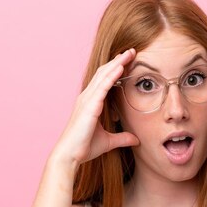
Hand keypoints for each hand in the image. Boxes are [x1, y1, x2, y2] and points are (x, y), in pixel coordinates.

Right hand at [49, 48, 138, 169]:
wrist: (70, 155)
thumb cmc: (84, 148)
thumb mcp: (109, 141)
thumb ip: (122, 138)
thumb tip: (136, 140)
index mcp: (90, 102)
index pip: (104, 80)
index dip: (115, 69)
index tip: (128, 61)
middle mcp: (87, 97)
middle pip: (104, 72)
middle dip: (118, 61)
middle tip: (131, 51)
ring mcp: (87, 100)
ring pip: (104, 75)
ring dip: (117, 63)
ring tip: (130, 53)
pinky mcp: (89, 106)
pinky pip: (103, 86)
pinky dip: (112, 75)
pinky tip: (121, 67)